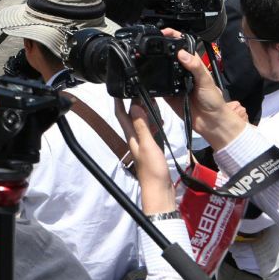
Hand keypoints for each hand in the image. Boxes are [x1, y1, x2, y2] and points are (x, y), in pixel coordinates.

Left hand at [114, 99, 178, 213]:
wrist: (159, 190)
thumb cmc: (153, 169)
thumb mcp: (147, 145)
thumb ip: (142, 126)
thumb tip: (134, 105)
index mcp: (131, 137)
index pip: (121, 115)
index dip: (118, 102)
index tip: (118, 89)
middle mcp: (135, 139)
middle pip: (130, 117)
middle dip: (132, 103)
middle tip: (138, 90)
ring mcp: (143, 145)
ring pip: (141, 124)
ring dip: (144, 112)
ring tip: (151, 101)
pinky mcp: (151, 150)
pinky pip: (150, 132)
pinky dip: (154, 124)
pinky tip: (160, 122)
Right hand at [158, 31, 246, 148]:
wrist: (210, 122)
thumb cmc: (214, 100)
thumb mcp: (206, 81)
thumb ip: (195, 67)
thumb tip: (182, 53)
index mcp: (193, 64)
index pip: (182, 46)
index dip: (173, 37)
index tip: (163, 32)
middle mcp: (182, 72)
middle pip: (169, 56)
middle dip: (159, 49)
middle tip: (149, 45)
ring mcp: (174, 83)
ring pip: (161, 70)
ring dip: (154, 65)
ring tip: (145, 59)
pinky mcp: (168, 94)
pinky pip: (158, 86)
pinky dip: (152, 83)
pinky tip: (147, 78)